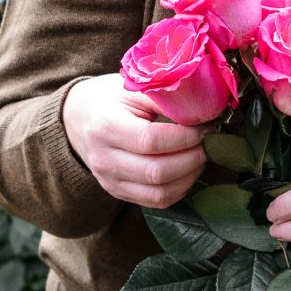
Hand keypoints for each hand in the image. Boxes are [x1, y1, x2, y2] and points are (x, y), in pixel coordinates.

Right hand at [63, 72, 206, 209]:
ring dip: (189, 176)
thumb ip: (165, 99)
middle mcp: (104, 159)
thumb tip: (204, 109)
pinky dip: (179, 189)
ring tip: (202, 155)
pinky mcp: (118, 193)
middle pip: (157, 172)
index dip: (185, 137)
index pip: (151, 141)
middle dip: (193, 158)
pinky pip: (156, 201)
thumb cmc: (112, 98)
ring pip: (159, 193)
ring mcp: (110, 181)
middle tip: (210, 142)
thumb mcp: (134, 89)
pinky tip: (190, 170)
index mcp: (105, 127)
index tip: (205, 127)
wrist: (81, 118)